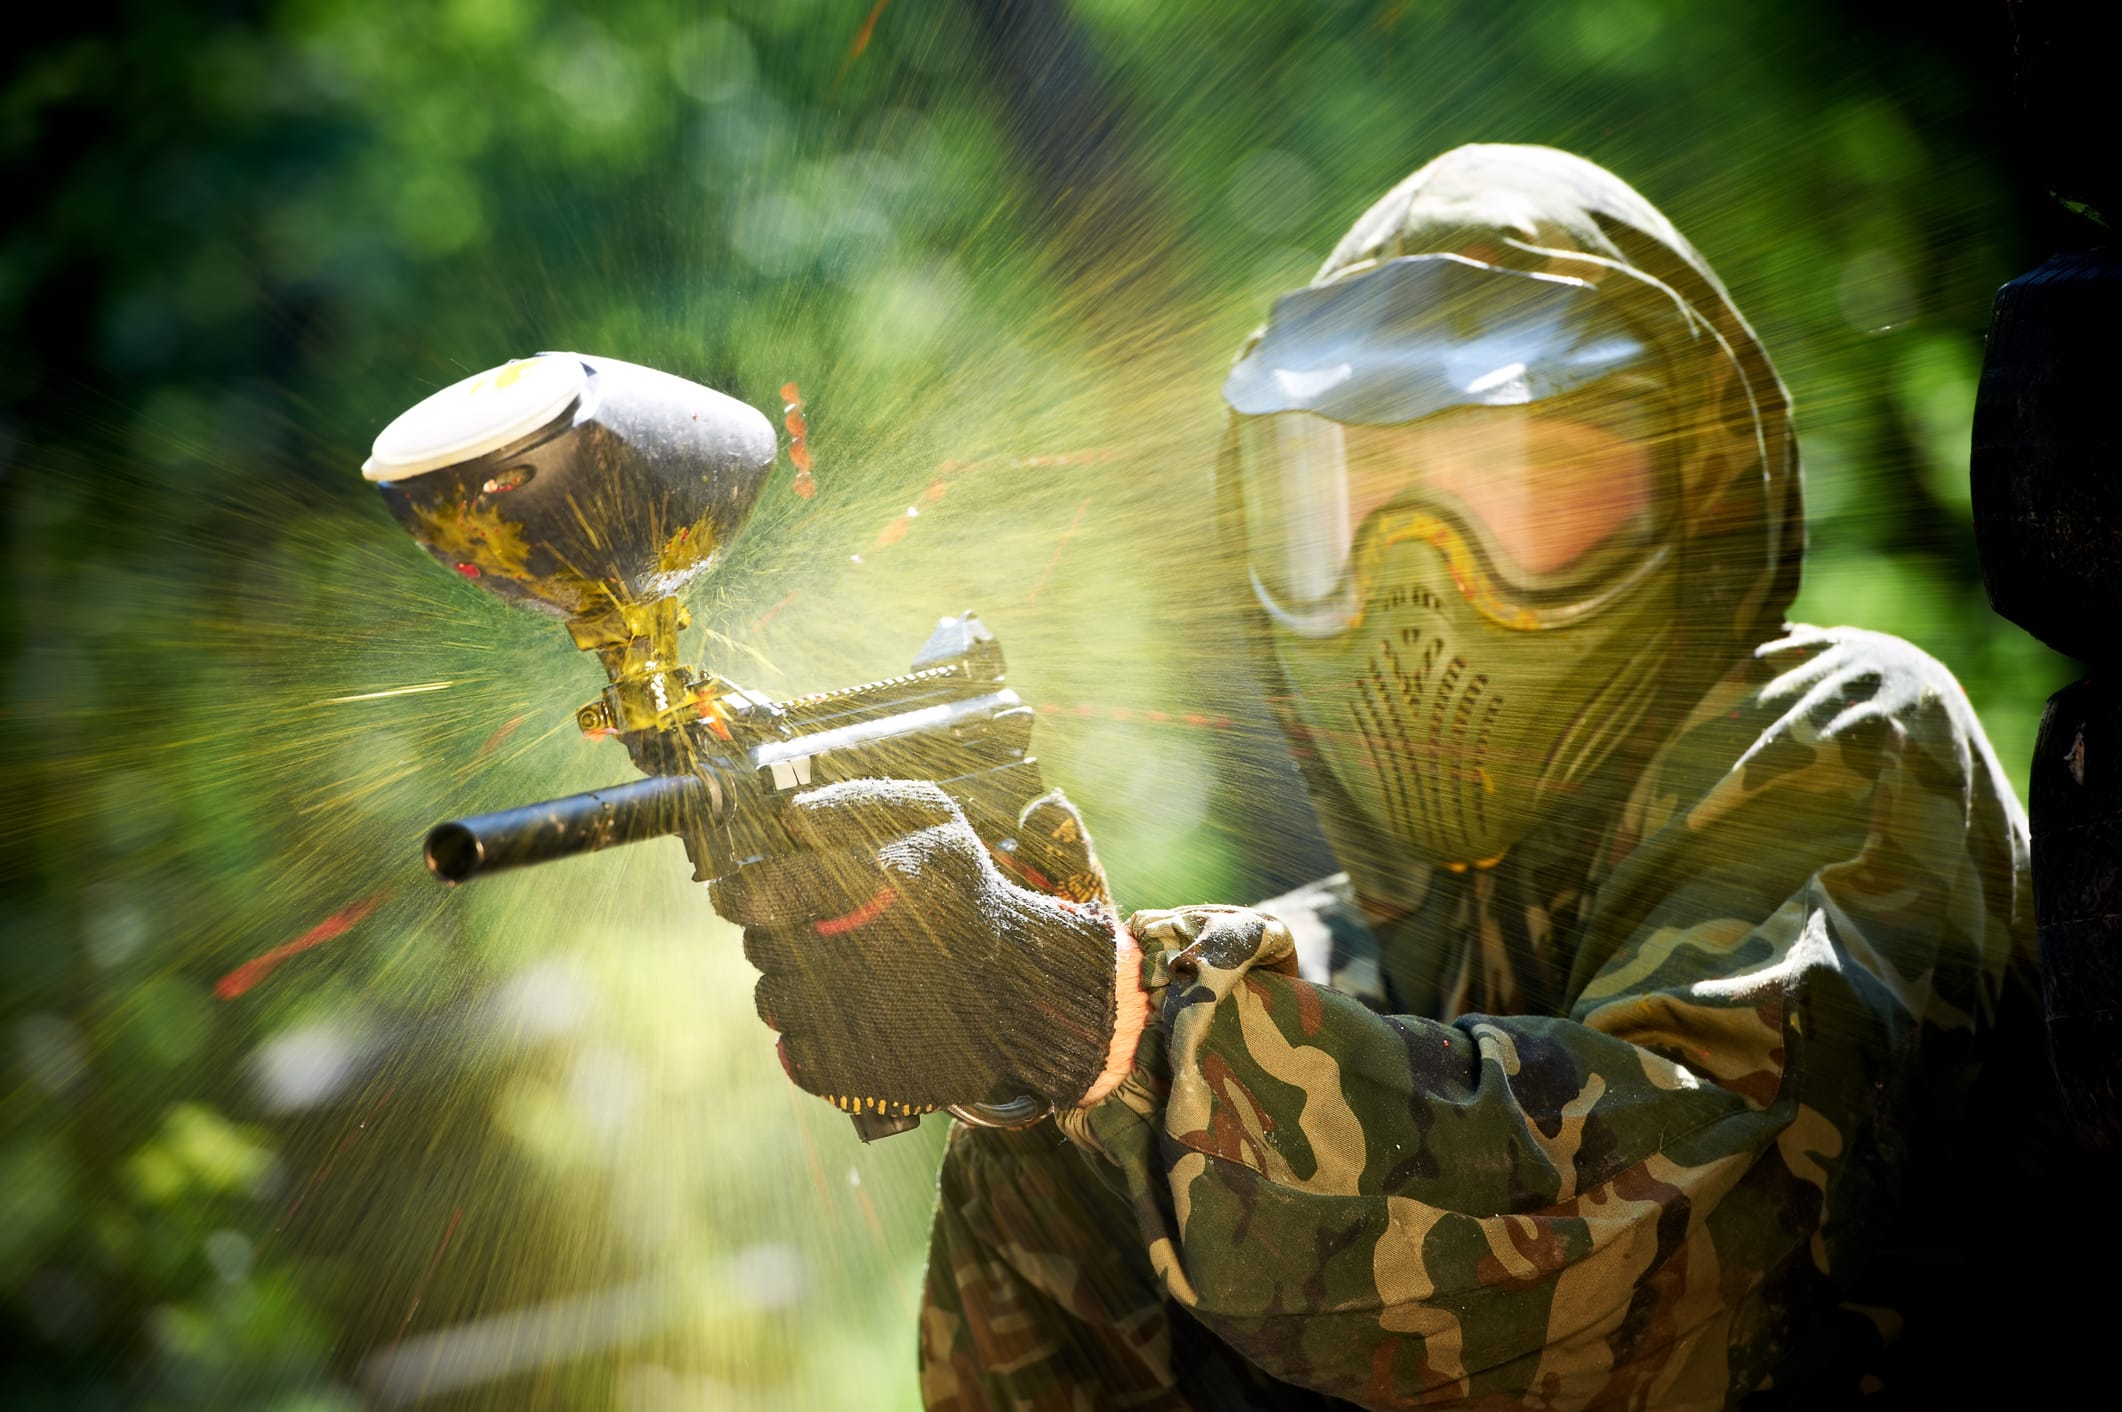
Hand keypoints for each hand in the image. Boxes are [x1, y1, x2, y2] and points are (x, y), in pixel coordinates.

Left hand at [714, 779, 1137, 1117]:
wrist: (1025, 991)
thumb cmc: (971, 898)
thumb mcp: (934, 821)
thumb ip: (856, 805)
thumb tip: (791, 818)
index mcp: (855, 891)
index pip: (751, 895)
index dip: (741, 893)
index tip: (744, 894)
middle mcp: (838, 958)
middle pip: (758, 946)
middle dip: (783, 933)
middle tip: (827, 929)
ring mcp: (840, 1023)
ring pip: (772, 1001)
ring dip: (797, 986)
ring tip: (848, 974)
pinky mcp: (847, 1074)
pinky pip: (795, 1052)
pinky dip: (816, 1035)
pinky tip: (856, 1015)